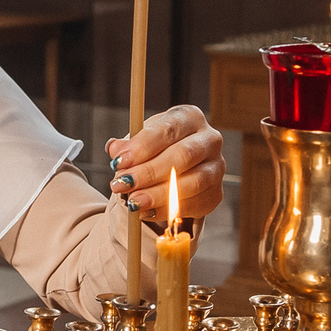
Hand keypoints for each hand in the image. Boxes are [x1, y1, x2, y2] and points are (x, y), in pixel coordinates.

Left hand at [105, 105, 225, 222]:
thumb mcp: (141, 141)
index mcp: (190, 118)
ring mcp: (216, 168)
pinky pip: (193, 205)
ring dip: (158, 194)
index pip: (168, 129)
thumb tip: (114, 148)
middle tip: (122, 184)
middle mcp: (209, 140)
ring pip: (191, 183)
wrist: (178, 169)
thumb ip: (128, 145)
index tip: (119, 161)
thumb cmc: (158, 149)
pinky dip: (167, 210)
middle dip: (149, 172)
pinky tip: (145, 211)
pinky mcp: (216, 194)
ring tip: (133, 201)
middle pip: (182, 156)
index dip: (142, 146)